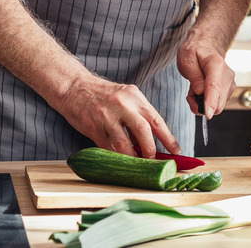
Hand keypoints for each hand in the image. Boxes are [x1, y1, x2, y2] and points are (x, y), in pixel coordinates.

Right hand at [57, 74, 180, 158]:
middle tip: (152, 160)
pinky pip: (108, 148)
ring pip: (125, 144)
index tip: (176, 152)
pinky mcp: (93, 127)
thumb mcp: (126, 97)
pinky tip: (119, 159)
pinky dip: (116, 156)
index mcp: (135, 97)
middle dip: (150, 150)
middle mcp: (122, 105)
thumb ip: (139, 115)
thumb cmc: (103, 95)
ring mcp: (106, 116)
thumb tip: (153, 139)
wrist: (74, 87)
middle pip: (144, 131)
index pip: (157, 120)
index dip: (169, 138)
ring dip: (132, 158)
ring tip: (136, 163)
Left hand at [177, 36, 235, 119]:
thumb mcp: (187, 61)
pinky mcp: (229, 90)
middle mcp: (227, 75)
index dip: (210, 102)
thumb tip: (201, 93)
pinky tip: (201, 90)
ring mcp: (230, 83)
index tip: (207, 114)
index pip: (214, 87)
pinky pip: (217, 103)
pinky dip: (207, 101)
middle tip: (190, 93)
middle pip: (217, 102)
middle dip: (200, 104)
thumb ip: (194, 77)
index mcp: (216, 64)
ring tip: (194, 88)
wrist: (205, 47)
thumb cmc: (195, 52)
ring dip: (202, 102)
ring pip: (217, 106)